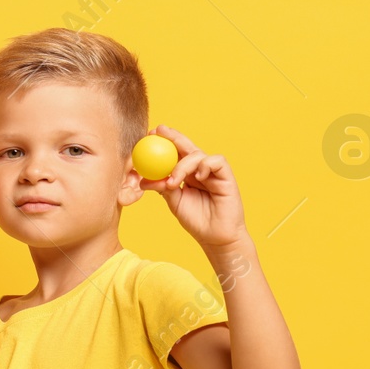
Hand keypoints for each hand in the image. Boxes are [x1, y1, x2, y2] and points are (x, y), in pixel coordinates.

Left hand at [140, 125, 247, 249]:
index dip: (164, 143)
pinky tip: (197, 177)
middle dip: (173, 137)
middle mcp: (200, 170)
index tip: (149, 135)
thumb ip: (163, 188)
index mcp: (187, 175)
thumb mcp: (174, 202)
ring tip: (174, 181)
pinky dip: (205, 165)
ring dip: (182, 165)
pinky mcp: (226, 177)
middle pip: (187, 147)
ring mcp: (213, 173)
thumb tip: (143, 180)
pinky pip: (216, 161)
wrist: (215, 238)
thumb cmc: (197, 220)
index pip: (175, 154)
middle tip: (159, 131)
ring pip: (198, 155)